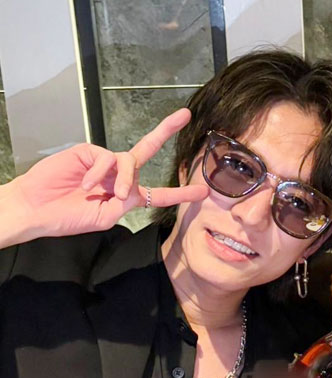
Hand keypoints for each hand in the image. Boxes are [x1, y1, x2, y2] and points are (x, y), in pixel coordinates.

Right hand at [0, 108, 207, 245]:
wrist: (38, 208)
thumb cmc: (68, 217)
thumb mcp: (104, 219)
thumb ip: (124, 205)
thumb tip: (133, 187)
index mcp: (126, 196)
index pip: (158, 194)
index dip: (180, 193)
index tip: (203, 191)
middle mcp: (119, 176)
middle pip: (146, 150)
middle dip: (165, 131)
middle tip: (185, 115)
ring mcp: (104, 163)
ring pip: (129, 160)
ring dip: (124, 178)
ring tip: (111, 193)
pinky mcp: (89, 152)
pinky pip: (106, 158)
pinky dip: (99, 173)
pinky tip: (85, 185)